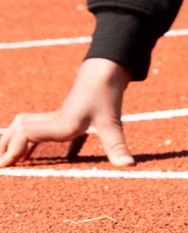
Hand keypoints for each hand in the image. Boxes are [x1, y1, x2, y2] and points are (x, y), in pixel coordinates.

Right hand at [0, 58, 134, 167]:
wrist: (110, 67)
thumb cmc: (107, 92)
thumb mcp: (112, 122)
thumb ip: (117, 145)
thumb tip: (129, 165)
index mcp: (59, 124)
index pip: (25, 135)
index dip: (13, 149)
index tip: (5, 165)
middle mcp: (55, 120)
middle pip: (19, 130)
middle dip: (7, 145)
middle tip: (1, 164)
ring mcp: (61, 116)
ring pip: (31, 128)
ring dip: (21, 143)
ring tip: (14, 160)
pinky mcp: (71, 114)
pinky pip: (53, 131)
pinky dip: (48, 143)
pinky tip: (59, 158)